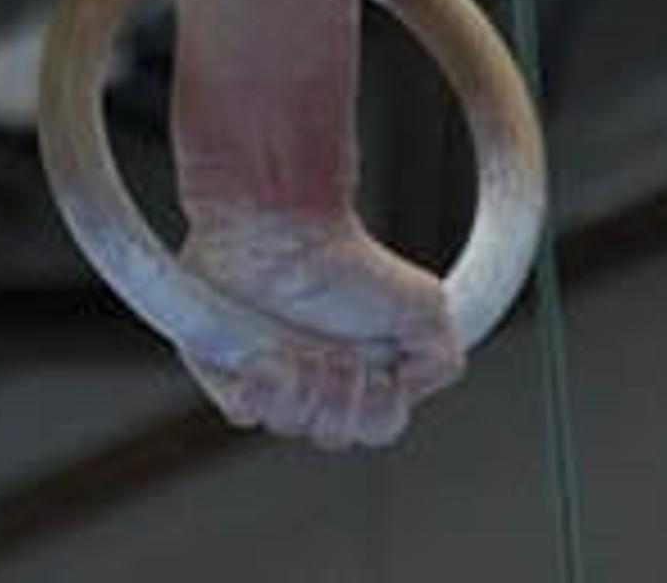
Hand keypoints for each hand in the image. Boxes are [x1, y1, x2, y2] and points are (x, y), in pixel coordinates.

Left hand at [173, 200, 463, 447]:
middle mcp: (314, 377)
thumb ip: (441, 361)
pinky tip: (264, 359)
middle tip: (337, 356)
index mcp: (360, 372)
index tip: (377, 374)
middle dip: (340, 399)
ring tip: (298, 350)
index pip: (375, 428)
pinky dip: (259, 393)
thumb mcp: (426, 306)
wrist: (284, 231)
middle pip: (333, 434)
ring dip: (301, 390)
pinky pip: (243, 412)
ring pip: (289, 425)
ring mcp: (268, 376)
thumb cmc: (347, 259)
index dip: (377, 411)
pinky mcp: (225, 369)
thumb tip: (412, 388)